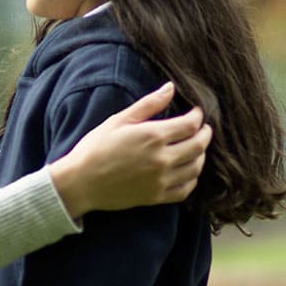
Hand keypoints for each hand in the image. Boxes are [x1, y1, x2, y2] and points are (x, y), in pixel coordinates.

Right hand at [49, 81, 210, 217]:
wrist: (80, 182)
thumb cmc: (95, 148)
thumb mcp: (119, 120)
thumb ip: (149, 104)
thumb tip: (170, 88)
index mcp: (153, 136)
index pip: (191, 124)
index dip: (198, 115)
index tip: (196, 112)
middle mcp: (162, 159)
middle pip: (199, 145)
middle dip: (205, 134)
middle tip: (202, 128)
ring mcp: (160, 180)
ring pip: (196, 167)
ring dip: (201, 155)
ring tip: (195, 148)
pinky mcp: (156, 197)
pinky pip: (186, 189)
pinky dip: (192, 179)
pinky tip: (187, 171)